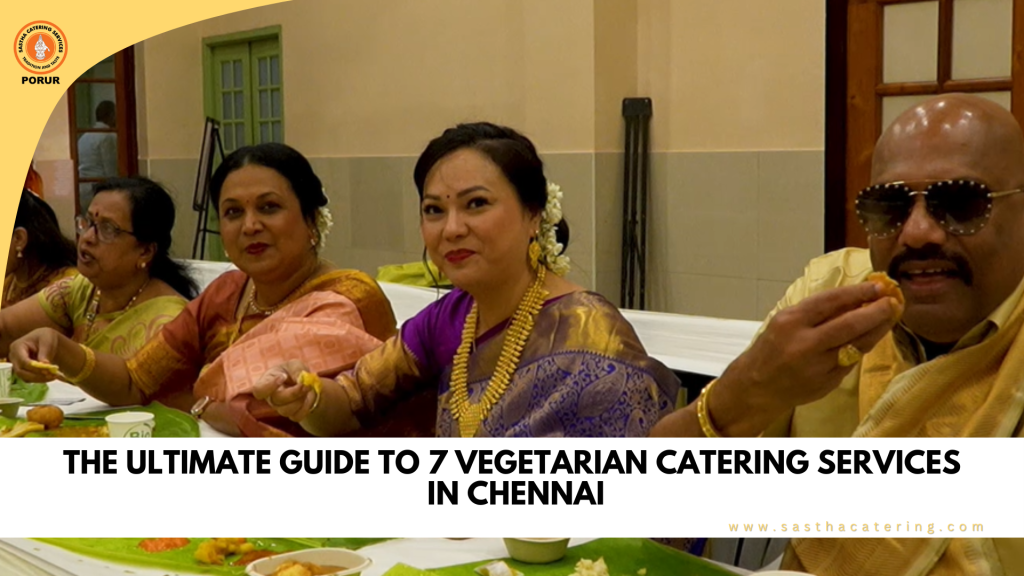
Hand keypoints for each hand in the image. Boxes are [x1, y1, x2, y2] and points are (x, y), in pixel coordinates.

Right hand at [9, 328, 65, 381]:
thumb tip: (44, 364)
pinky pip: (29, 378)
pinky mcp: (23, 371)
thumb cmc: (45, 337)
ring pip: (24, 377)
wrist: (46, 340)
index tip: (47, 370)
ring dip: (39, 379)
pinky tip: (51, 376)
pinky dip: (39, 379)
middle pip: (21, 371)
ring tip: (53, 376)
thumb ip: (45, 352)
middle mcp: (14, 357)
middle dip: (36, 375)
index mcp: (17, 347)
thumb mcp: (47, 340)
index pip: (23, 360)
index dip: (34, 367)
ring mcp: (17, 365)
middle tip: (51, 375)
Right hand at [252, 360, 320, 421]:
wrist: (306, 384)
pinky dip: (306, 406)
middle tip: (305, 385)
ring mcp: (279, 408)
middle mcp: (270, 397)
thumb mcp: (295, 365)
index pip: (259, 390)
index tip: (282, 377)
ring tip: (307, 388)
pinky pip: (297, 415)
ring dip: (301, 399)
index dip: (269, 386)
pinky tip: (308, 397)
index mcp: (266, 382)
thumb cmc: (294, 372)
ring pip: (287, 410)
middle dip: (293, 392)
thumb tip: (300, 379)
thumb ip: (297, 369)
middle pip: (276, 401)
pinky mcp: (291, 415)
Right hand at [713, 281, 902, 432]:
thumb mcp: (785, 322)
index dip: (857, 293)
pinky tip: (870, 338)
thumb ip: (816, 312)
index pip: (830, 302)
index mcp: (791, 322)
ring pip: (857, 344)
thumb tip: (854, 297)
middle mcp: (804, 344)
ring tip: (889, 317)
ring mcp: (817, 366)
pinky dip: (862, 347)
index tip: (877, 287)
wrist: (756, 386)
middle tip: (893, 302)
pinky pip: (851, 361)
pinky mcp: (827, 382)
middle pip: (849, 324)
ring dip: (877, 329)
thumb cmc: (772, 348)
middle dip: (875, 312)